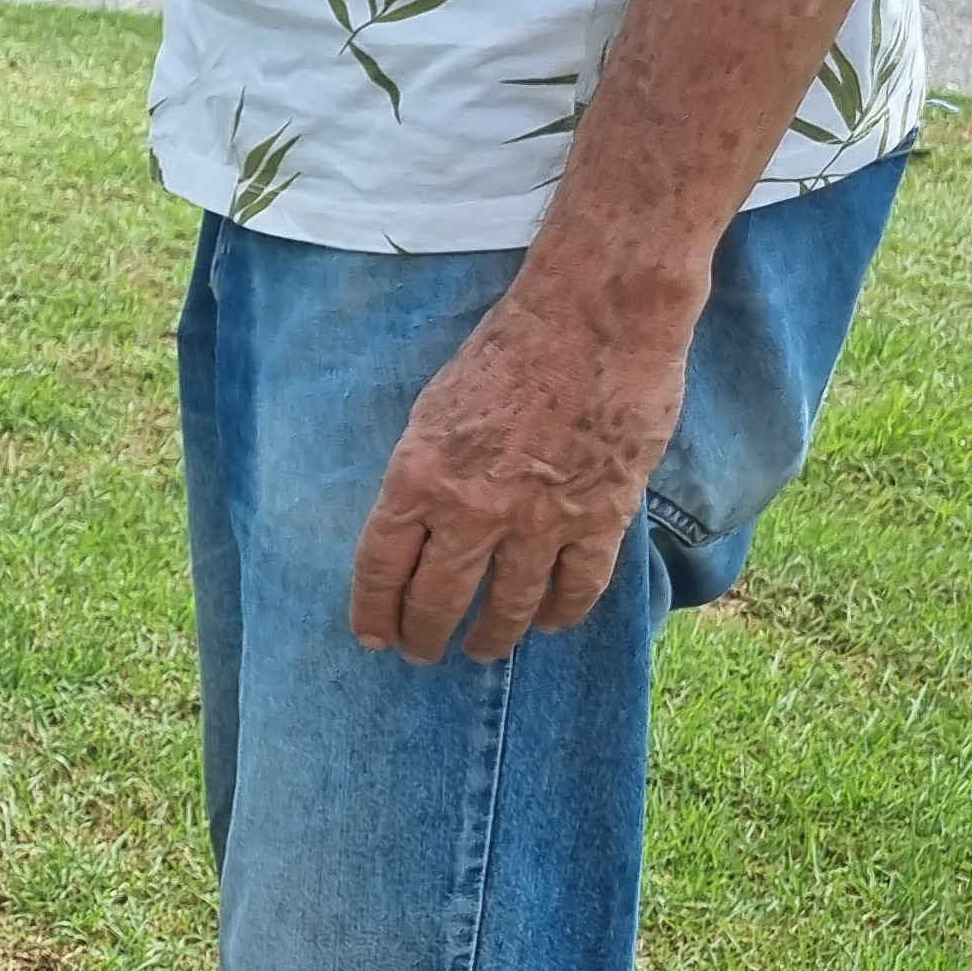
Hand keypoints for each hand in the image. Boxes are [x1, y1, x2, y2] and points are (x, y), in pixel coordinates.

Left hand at [348, 270, 700, 664]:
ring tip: (482, 651)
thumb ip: (424, 473)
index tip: (372, 636)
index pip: (380, 569)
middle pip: (437, 600)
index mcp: (417, 479)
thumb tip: (419, 522)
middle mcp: (472, 511)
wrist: (596, 317)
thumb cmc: (508, 348)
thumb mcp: (433, 409)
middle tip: (421, 653)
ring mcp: (537, 520)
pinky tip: (548, 623)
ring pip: (507, 607)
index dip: (374, 612)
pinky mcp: (598, 518)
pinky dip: (560, 614)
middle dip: (424, 636)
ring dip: (492, 637)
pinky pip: (576, 588)